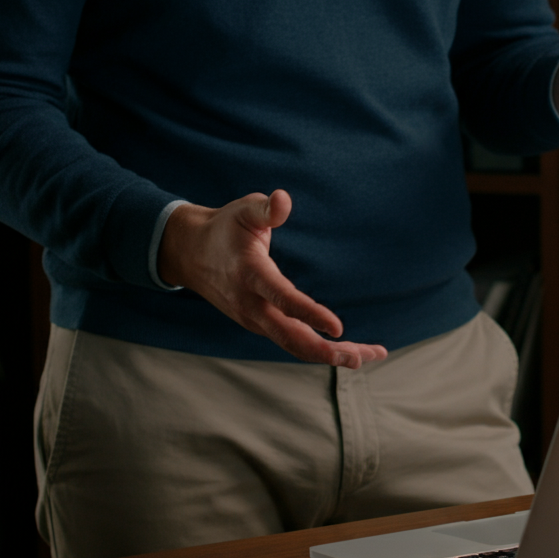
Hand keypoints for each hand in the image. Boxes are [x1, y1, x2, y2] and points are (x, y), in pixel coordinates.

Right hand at [158, 190, 386, 368]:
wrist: (190, 253)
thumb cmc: (225, 228)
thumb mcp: (243, 210)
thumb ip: (266, 209)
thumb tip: (283, 200)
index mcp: (250, 274)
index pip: (282, 299)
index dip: (309, 314)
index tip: (338, 327)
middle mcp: (251, 304)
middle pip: (289, 336)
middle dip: (325, 350)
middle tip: (361, 357)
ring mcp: (254, 319)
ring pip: (293, 344)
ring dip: (329, 354)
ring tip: (368, 355)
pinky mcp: (259, 324)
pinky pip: (290, 341)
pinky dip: (316, 349)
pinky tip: (345, 350)